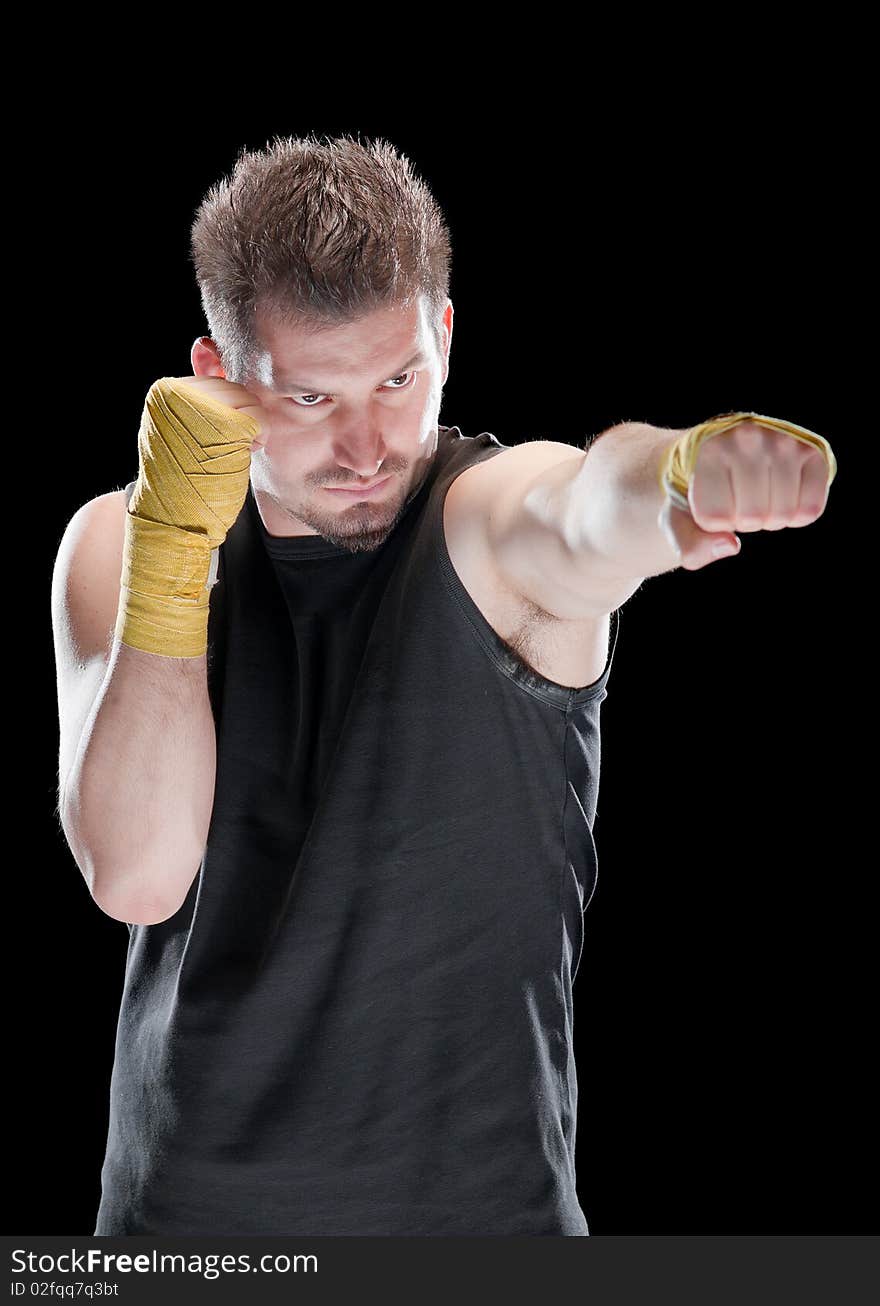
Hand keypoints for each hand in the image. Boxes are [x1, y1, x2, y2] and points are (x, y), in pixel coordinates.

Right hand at [129, 375, 271, 548]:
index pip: (217, 382)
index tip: (214, 437)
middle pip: (235, 388)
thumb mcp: (184, 425)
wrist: (175, 517)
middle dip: (241, 418)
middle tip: (226, 447)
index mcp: (165, 391)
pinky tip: (246, 452)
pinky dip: (260, 436)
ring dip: (252, 428)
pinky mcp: (222, 425)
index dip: (227, 411)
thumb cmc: (184, 475)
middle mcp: (177, 394)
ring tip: (233, 451)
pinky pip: (259, 417)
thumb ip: (199, 387)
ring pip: (250, 400)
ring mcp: (199, 408)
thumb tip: (205, 342)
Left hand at [658, 418, 832, 571]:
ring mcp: (782, 440)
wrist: (725, 456)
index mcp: (707, 451)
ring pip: (783, 514)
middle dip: (744, 521)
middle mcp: (746, 437)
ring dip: (771, 518)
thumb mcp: (680, 522)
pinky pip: (811, 509)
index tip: (708, 499)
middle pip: (754, 517)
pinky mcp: (811, 450)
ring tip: (758, 494)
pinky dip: (798, 515)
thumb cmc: (698, 493)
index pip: (716, 518)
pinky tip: (784, 494)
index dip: (713, 521)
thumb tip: (730, 545)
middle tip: (737, 498)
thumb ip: (692, 546)